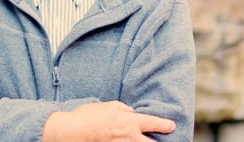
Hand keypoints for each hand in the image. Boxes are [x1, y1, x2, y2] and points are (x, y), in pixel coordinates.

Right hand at [42, 101, 175, 141]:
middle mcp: (129, 137)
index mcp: (129, 122)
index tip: (171, 126)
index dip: (165, 125)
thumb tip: (130, 112)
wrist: (73, 132)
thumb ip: (123, 108)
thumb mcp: (108, 105)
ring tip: (141, 140)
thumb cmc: (88, 116)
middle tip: (161, 141)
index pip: (153, 123)